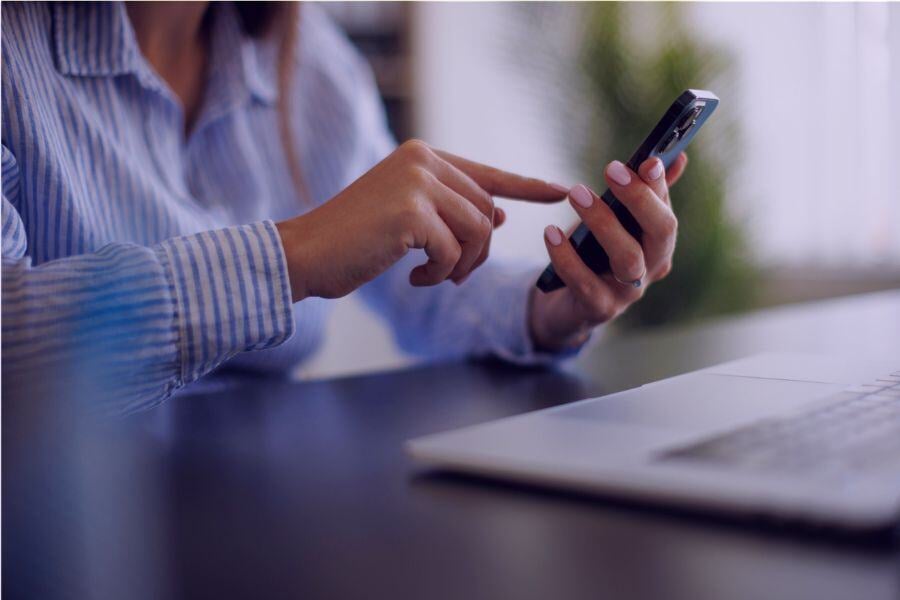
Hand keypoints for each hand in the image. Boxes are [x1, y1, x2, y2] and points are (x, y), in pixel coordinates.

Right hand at [276, 140, 566, 300]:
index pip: (487, 173)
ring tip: (432, 276)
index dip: (527, 186)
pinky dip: (439, 275)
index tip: (562, 191)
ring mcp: (417, 183)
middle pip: (484, 212)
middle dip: (476, 253)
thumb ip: (451, 209)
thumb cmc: (354, 240)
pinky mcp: (411, 212)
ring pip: (476, 233)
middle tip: (449, 274)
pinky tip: (414, 279)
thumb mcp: (409, 218)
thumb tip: (497, 213)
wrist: (306, 253)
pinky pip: (454, 253)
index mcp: (423, 156)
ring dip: (460, 267)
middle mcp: (422, 160)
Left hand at [529, 153, 687, 351]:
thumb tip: (677, 158)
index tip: (647, 160)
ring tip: (576, 193)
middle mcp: (653, 267)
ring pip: (628, 257)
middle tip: (611, 169)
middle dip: (639, 198)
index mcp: (659, 242)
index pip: (667, 207)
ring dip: (603, 222)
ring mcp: (629, 291)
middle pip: (661, 232)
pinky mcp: (600, 308)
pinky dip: (566, 256)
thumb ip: (643, 192)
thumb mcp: (617, 222)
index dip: (659, 184)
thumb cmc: (594, 256)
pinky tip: (550, 232)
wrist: (567, 306)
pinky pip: (584, 282)